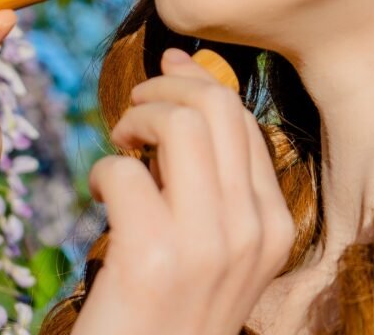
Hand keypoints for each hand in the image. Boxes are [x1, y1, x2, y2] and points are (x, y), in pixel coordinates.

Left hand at [72, 47, 293, 334]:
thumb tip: (184, 69)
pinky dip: (101, 170)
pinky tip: (99, 196)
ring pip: (179, 123)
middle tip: (135, 109)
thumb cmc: (171, 304)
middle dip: (166, 87)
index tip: (168, 69)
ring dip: (136, 119)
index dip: (198, 81)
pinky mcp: (153, 258)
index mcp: (275, 227)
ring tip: (120, 145)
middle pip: (217, 107)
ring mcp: (208, 247)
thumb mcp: (216, 243)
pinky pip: (124, 170)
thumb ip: (211, 170)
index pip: (243, 119)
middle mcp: (252, 232)